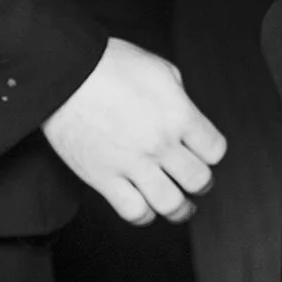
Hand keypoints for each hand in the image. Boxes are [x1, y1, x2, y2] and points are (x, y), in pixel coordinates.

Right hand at [42, 38, 226, 225]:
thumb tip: (187, 118)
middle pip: (198, 180)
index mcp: (179, 114)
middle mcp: (160, 142)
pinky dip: (144, 215)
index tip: (204, 153)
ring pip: (170, 204)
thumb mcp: (160, 70)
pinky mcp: (103, 178)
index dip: (211, 152)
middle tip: (195, 181)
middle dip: (201, 183)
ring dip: (180, 209)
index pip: (215, 150)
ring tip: (180, 207)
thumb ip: (181, 97)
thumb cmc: (111, 65)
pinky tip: (145, 208)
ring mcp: (132, 163)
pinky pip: (133, 212)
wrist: (66, 74)